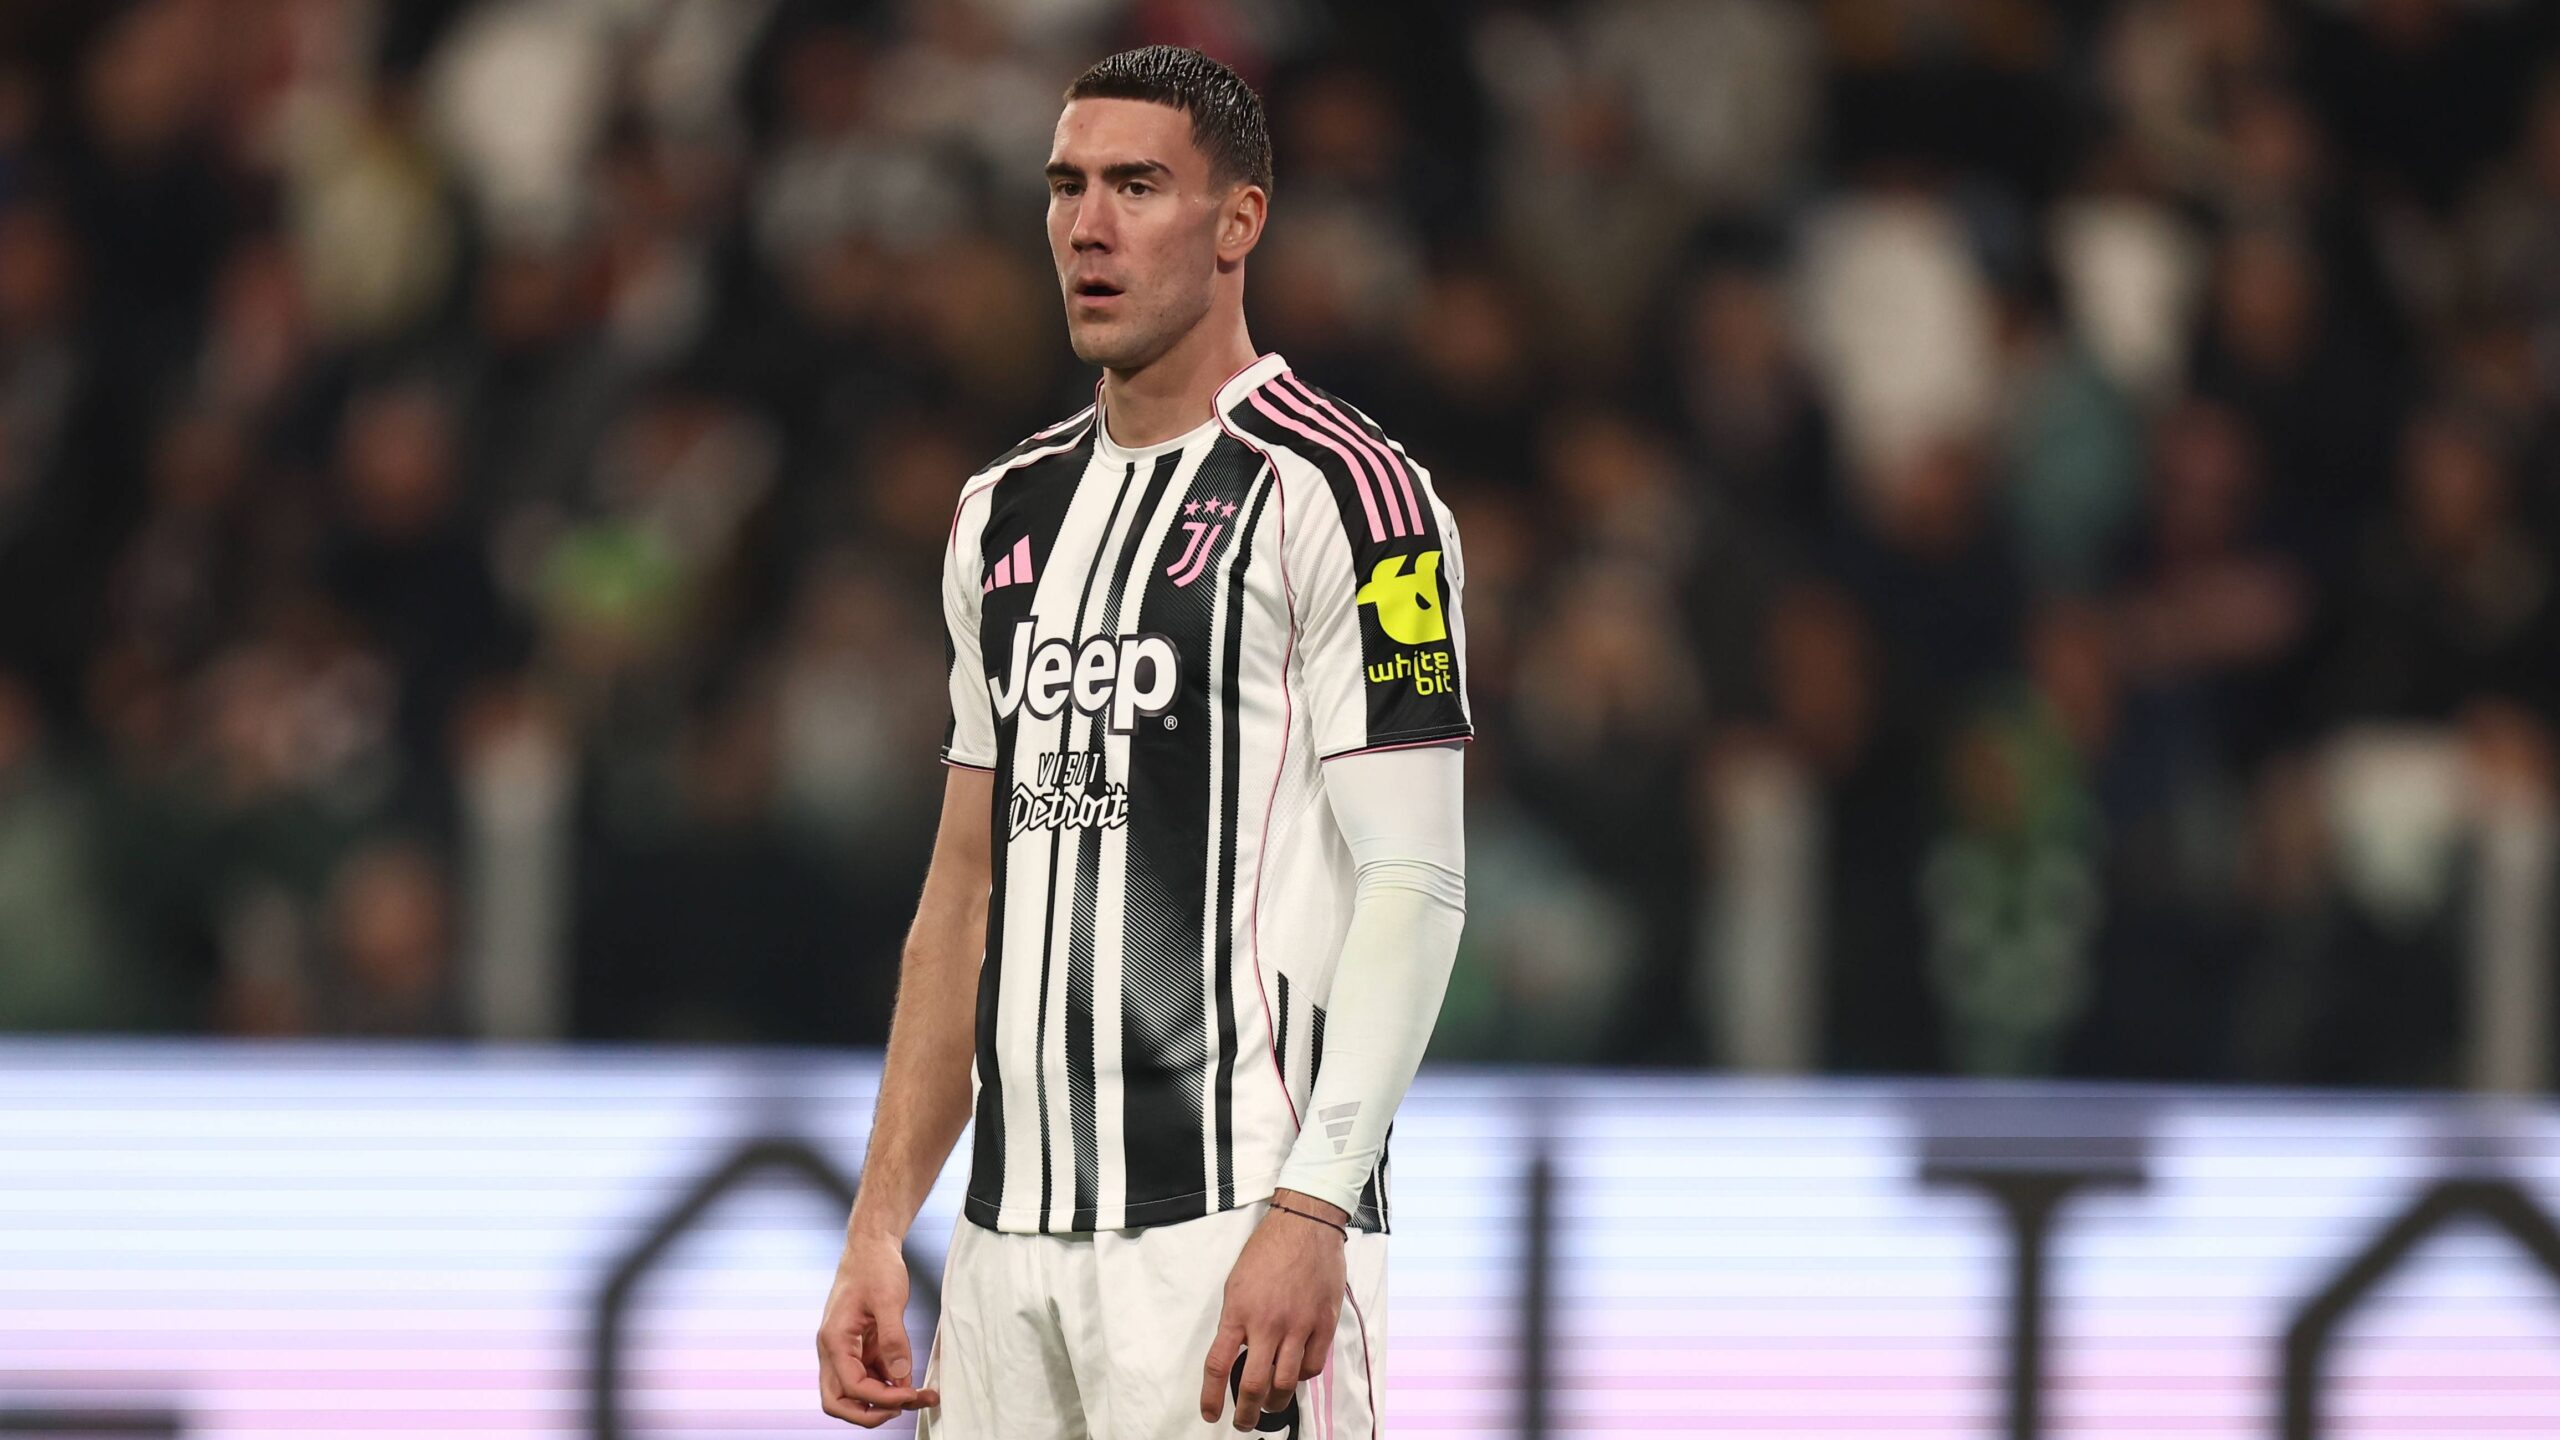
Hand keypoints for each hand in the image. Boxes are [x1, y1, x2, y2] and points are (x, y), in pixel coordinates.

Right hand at [816, 1231, 939, 1425]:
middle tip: (904, 1409)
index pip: (850, 1387)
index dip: (881, 1398)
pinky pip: (870, 1377)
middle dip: (870, 1414)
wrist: (871, 1246)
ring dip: (885, 1401)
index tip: (911, 1395)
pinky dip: (889, 1385)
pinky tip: (912, 1381)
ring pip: (856, 1393)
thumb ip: (893, 1339)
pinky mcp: (860, 1348)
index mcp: (834, 1340)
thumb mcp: (888, 1299)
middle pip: (838, 1402)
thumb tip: (901, 1375)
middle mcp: (834, 1351)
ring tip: (921, 1396)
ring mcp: (847, 1351)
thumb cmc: (874, 1266)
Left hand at [1200, 1190, 1346, 1430]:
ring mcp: (1299, 1325)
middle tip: (1244, 1423)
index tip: (1210, 1414)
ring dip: (1275, 1402)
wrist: (1305, 1227)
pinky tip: (1295, 1375)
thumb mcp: (1236, 1284)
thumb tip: (1235, 1353)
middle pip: (1254, 1384)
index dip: (1212, 1397)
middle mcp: (1268, 1324)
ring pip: (1286, 1382)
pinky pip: (1312, 1365)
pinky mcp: (1323, 1324)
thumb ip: (1236, 1321)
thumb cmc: (1267, 1251)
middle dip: (1247, 1413)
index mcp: (1239, 1312)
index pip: (1218, 1365)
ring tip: (1270, 1406)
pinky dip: (1301, 1377)